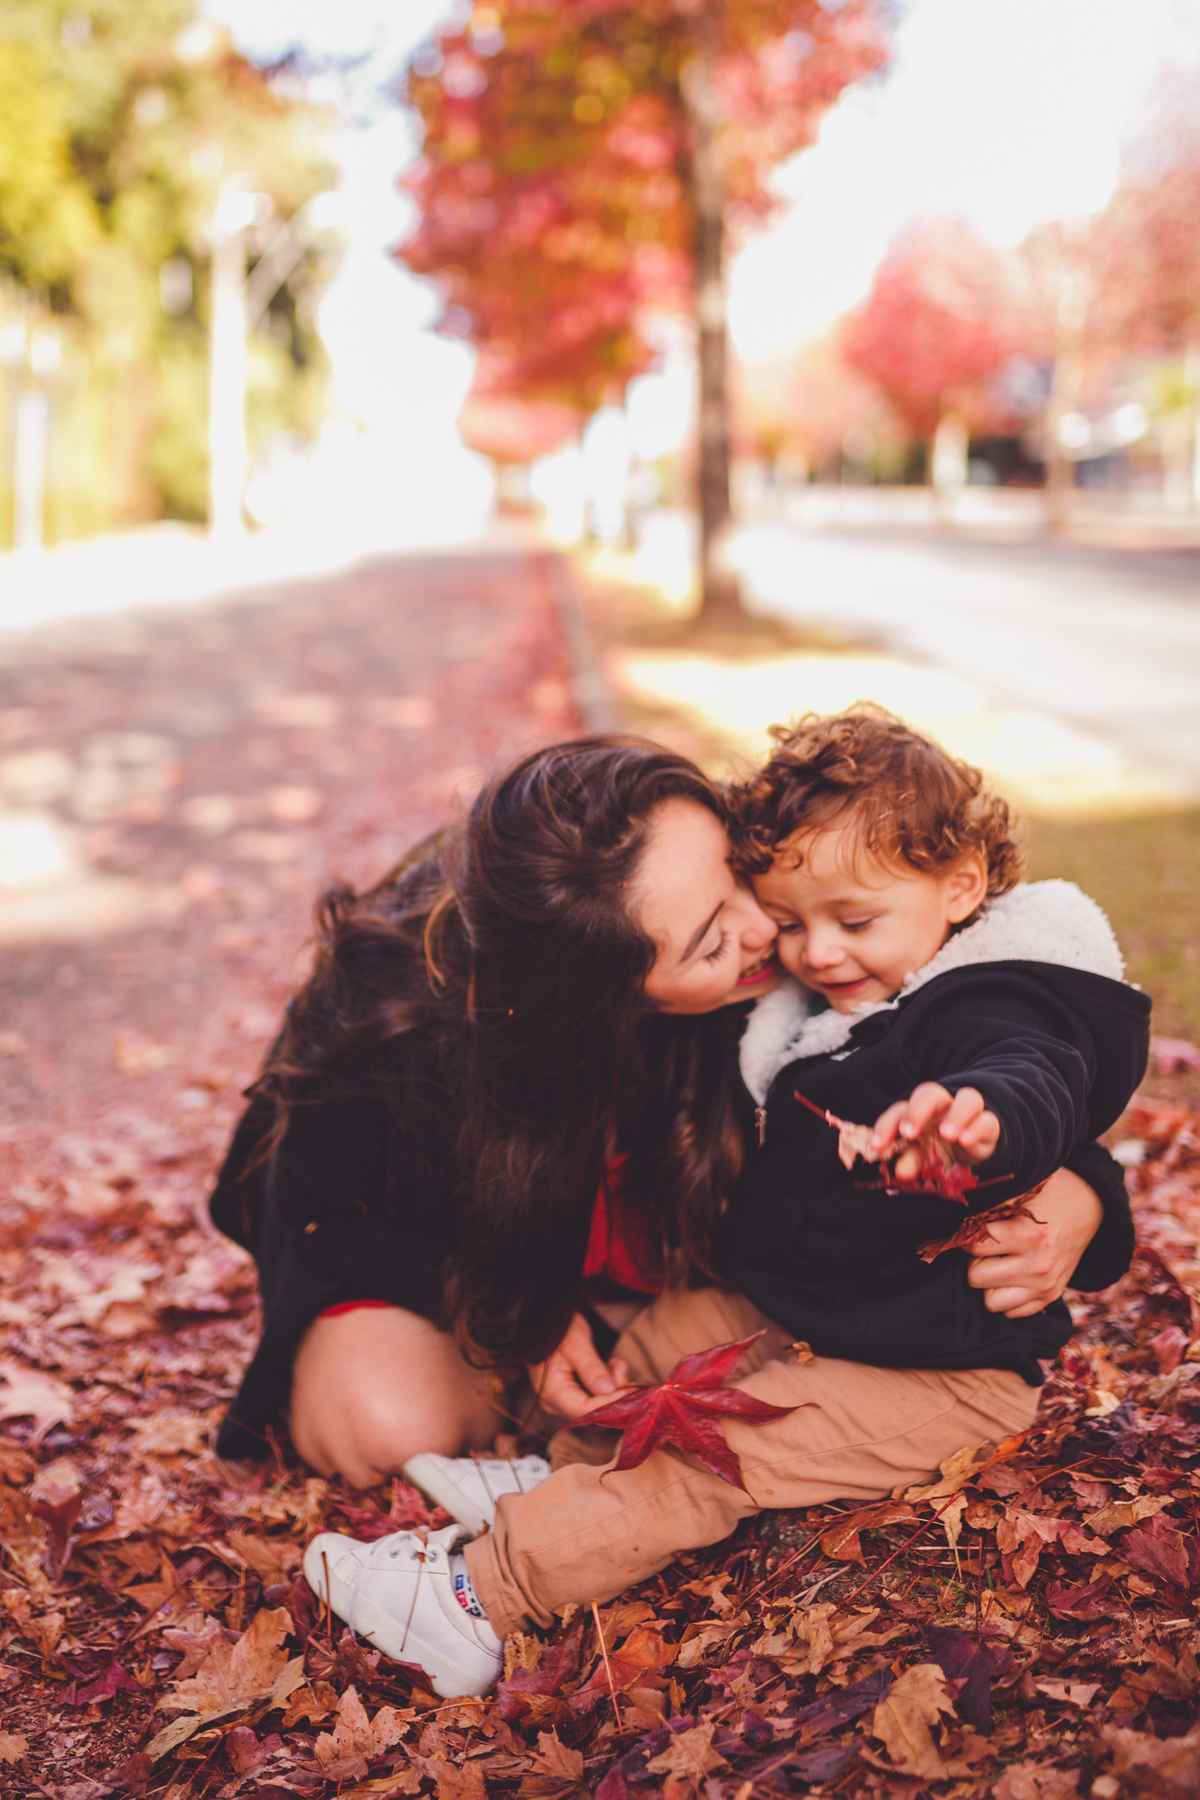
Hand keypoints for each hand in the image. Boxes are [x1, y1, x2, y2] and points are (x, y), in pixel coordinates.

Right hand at [528, 1312, 630, 1420]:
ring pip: (597, 1406)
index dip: (610, 1404)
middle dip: (614, 1394)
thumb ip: (590, 1367)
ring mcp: (564, 1400)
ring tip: (617, 1363)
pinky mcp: (573, 1394)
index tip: (632, 1391)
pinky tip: (612, 1367)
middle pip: (592, 1411)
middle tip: (623, 1370)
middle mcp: (556, 1402)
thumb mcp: (576, 1341)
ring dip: (614, 1387)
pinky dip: (608, 1385)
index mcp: (552, 1391)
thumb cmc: (558, 1326)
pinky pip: (595, 1398)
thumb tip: (607, 1390)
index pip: (585, 1410)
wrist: (546, 1319)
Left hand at [872, 1082, 999, 1175]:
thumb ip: (911, 1160)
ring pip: (966, 1098)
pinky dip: (977, 1127)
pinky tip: (966, 1140)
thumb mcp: (924, 1156)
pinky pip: (987, 1119)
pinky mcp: (990, 1124)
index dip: (886, 1126)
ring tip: (946, 1134)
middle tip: (907, 1132)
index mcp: (919, 1111)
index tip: (876, 1147)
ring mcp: (968, 1112)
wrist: (977, 1144)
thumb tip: (899, 1172)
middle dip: (917, 1111)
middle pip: (929, 1093)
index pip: (899, 1110)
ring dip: (955, 1115)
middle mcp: (942, 1105)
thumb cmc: (941, 1147)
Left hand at [968, 1165, 1102, 1316]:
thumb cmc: (1048, 1193)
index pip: (974, 1247)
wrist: (1088, 1206)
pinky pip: (1012, 1313)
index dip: (965, 1236)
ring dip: (987, 1283)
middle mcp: (1038, 1266)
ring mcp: (1046, 1286)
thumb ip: (990, 1204)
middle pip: (976, 1278)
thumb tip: (956, 1214)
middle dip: (973, 1262)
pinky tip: (1009, 1276)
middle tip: (982, 1248)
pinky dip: (1005, 1297)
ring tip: (994, 1263)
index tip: (968, 1230)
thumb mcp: (1021, 1189)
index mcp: (1028, 1236)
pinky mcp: (1051, 1296)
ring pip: (991, 1302)